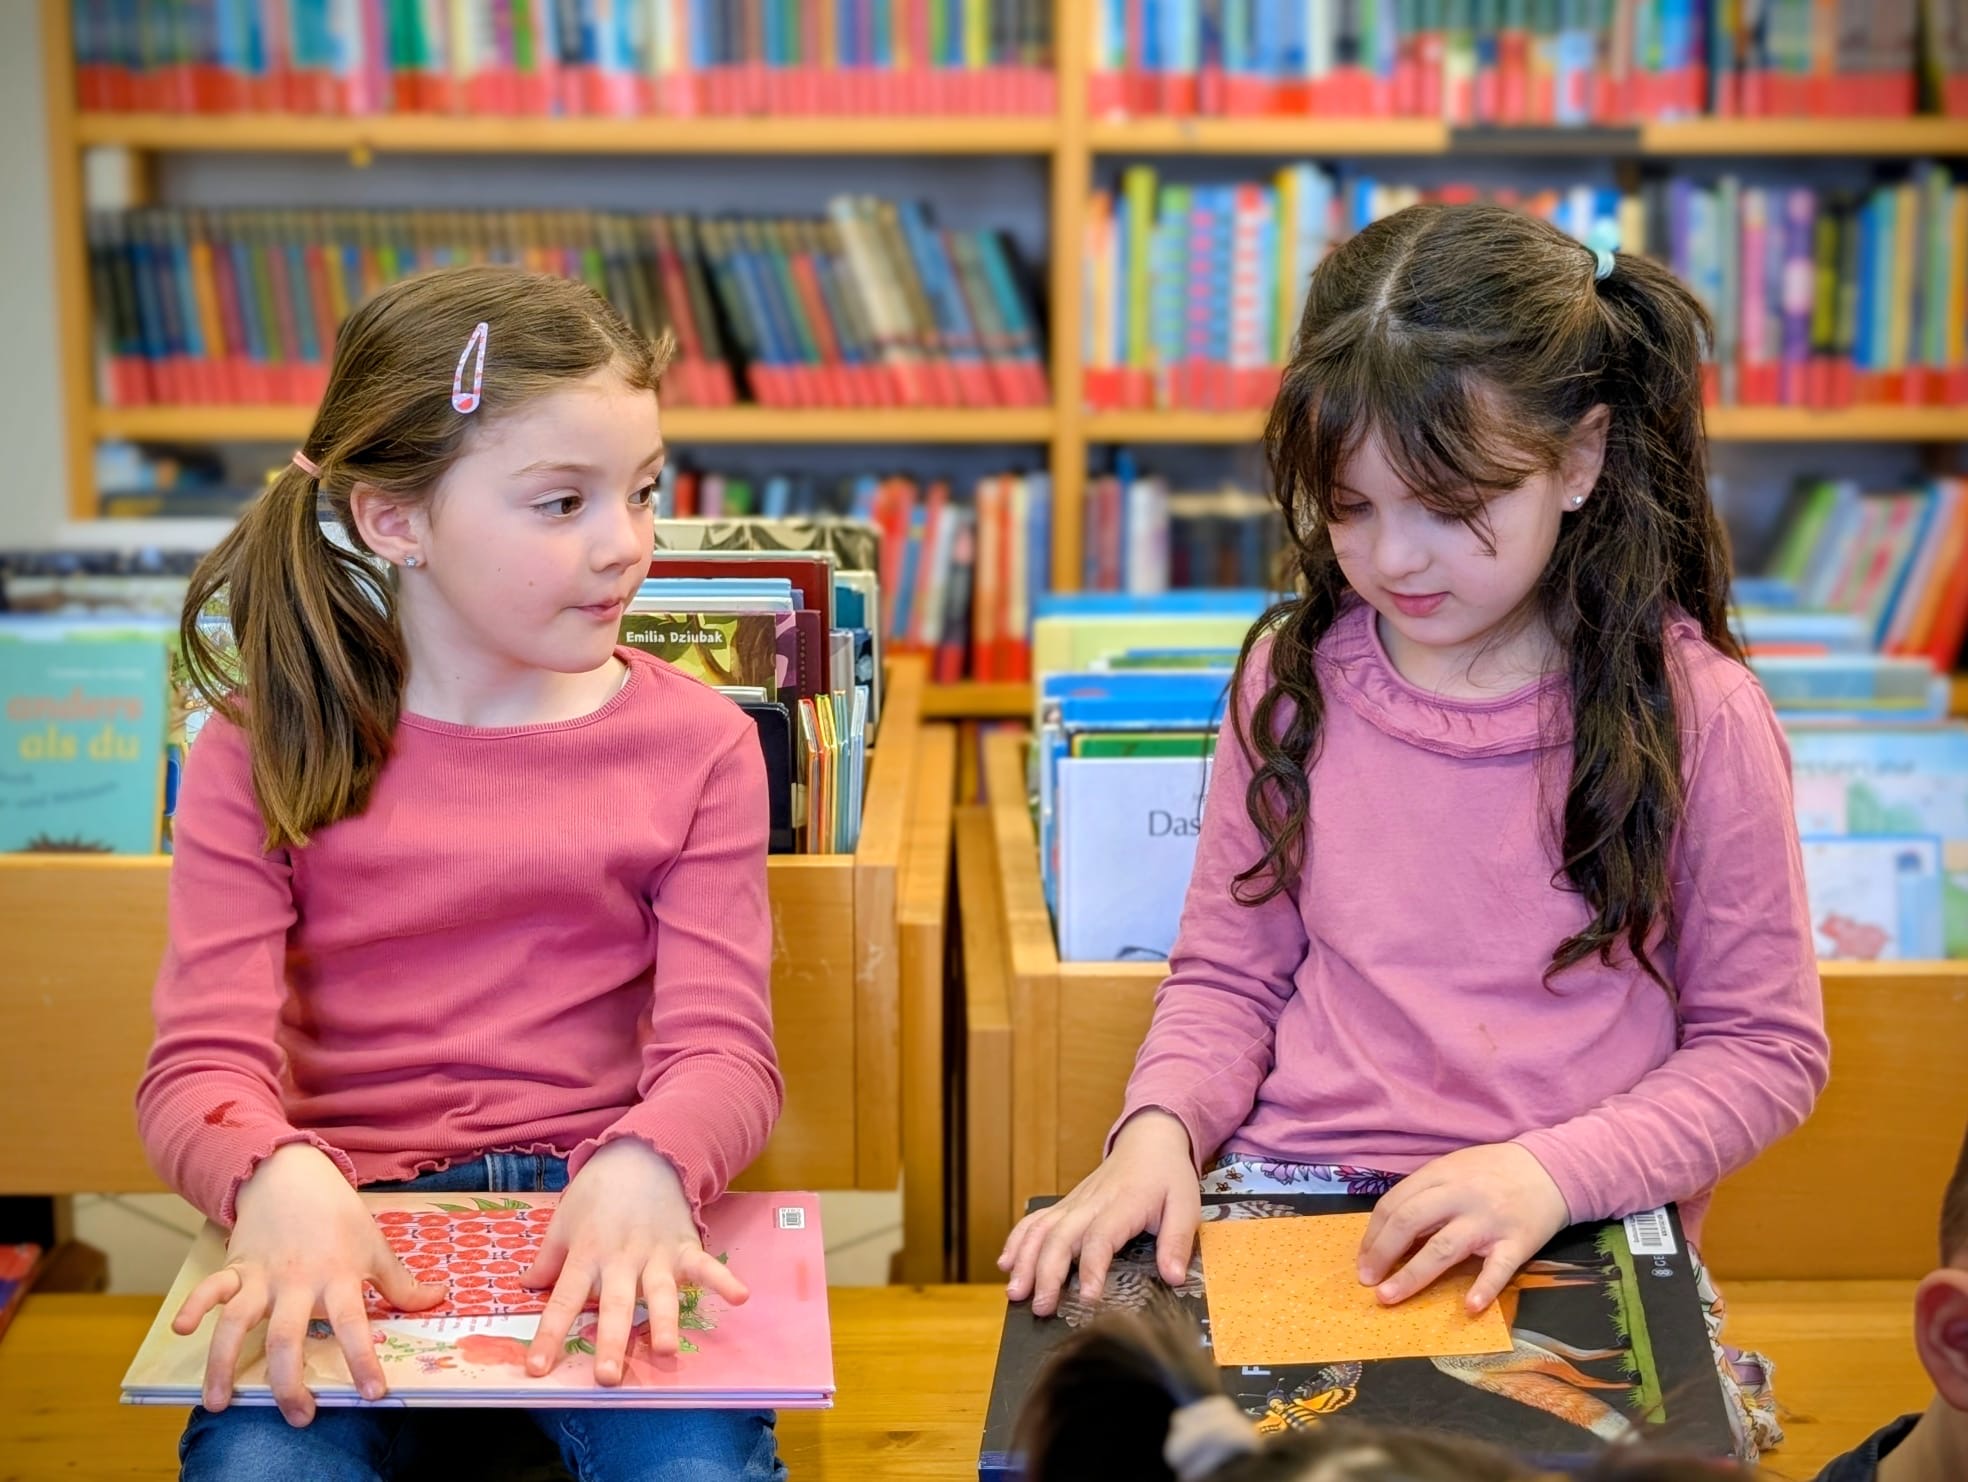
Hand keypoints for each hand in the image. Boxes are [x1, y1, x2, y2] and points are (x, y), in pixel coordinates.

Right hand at [171, 1143, 443, 1425]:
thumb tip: (438, 1298)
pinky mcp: (236, 1267)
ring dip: (224, 1362)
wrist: (294, 1174)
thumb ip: (401, 1281)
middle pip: (288, 1336)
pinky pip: (211, 1288)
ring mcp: (263, 1276)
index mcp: (338, 1277)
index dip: (363, 1359)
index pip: (354, 1324)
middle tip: (297, 1417)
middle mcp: (298, 1281)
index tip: (373, 1394)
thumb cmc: (338, 1215)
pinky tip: (182, 1330)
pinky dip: (193, 1306)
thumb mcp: (375, 1245)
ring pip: (238, 1321)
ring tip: (218, 1403)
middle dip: (288, 1381)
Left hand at [520, 1139, 745, 1385]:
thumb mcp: (564, 1219)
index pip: (563, 1299)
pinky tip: (740, 1297)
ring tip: (666, 1350)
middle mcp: (621, 1258)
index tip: (538, 1370)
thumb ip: (548, 1257)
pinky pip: (705, 1265)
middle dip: (612, 1340)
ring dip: (665, 1320)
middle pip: (615, 1304)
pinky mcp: (685, 1246)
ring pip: (660, 1292)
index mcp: (587, 1253)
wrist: (642, 1153)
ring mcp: (657, 1253)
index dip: (550, 1335)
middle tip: (608, 1377)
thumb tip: (526, 1288)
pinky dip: (723, 1279)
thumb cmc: (598, 1191)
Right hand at [997, 1109, 1199, 1317]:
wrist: (1148, 1140)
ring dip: (1025, 1260)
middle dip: (1046, 1273)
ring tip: (1015, 1293)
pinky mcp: (1067, 1204)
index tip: (1088, 1298)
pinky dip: (1018, 1240)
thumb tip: (1174, 1277)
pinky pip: (1036, 1220)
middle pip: (1061, 1236)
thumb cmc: (1166, 1174)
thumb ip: (1178, 1241)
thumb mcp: (1186, 1205)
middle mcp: (1092, 1202)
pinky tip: (1007, 1263)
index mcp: (1123, 1204)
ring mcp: (1075, 1202)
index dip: (1091, 1269)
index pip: (1101, 1237)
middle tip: (1041, 1307)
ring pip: (1041, 1228)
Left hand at [1356, 1142, 1569, 1312]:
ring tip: (1389, 1296)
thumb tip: (1388, 1232)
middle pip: (1410, 1222)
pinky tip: (1468, 1307)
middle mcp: (1460, 1196)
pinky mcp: (1518, 1242)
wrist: (1550, 1169)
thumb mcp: (1453, 1169)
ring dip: (1412, 1275)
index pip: (1394, 1204)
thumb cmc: (1492, 1172)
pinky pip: (1499, 1268)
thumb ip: (1424, 1194)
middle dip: (1382, 1253)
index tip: (1362, 1260)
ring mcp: (1488, 1220)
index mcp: (1439, 1176)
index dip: (1372, 1235)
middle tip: (1367, 1281)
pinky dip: (1484, 1288)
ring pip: (1444, 1247)